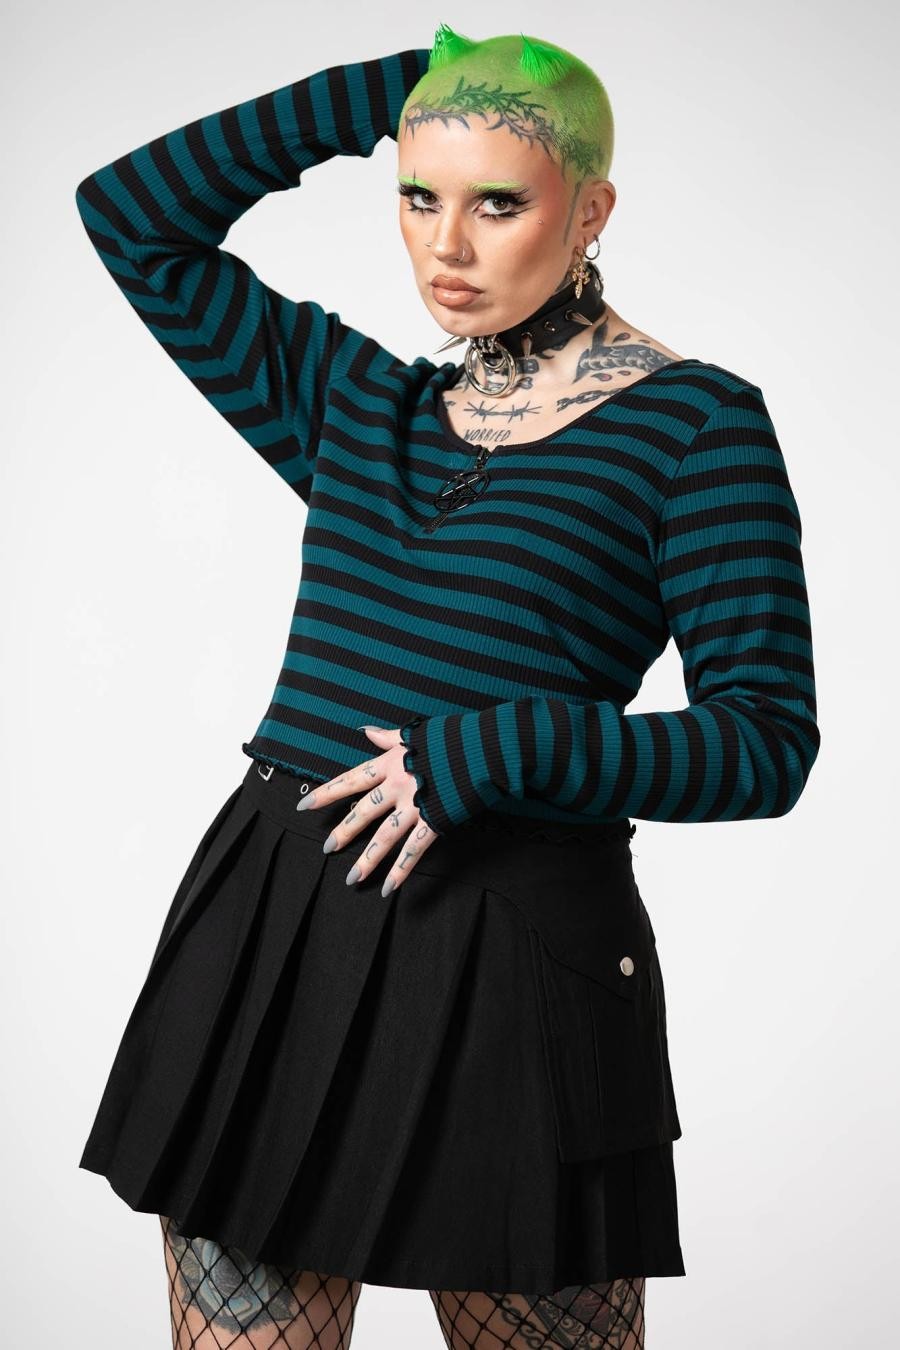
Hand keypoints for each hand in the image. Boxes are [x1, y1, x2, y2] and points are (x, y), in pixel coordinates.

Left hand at [296, 724, 437, 895]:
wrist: (485, 748)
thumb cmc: (453, 737)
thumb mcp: (416, 733)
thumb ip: (388, 737)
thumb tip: (366, 731)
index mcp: (391, 763)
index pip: (352, 780)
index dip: (327, 793)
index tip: (305, 805)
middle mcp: (398, 786)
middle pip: (364, 812)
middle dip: (344, 831)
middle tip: (328, 848)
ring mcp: (416, 806)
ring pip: (384, 837)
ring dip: (367, 859)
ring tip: (352, 878)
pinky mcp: (435, 821)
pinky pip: (414, 850)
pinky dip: (401, 870)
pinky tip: (388, 888)